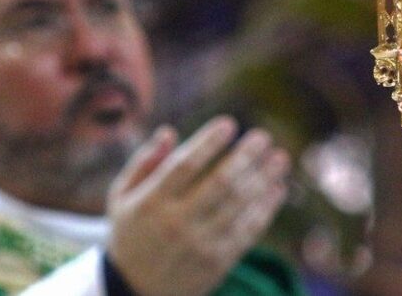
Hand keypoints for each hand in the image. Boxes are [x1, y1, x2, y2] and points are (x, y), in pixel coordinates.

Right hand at [106, 116, 289, 295]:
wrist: (134, 291)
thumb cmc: (131, 233)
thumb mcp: (121, 197)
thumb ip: (143, 162)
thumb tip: (169, 131)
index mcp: (152, 202)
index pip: (185, 165)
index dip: (208, 142)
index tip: (229, 123)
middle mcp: (177, 222)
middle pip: (219, 183)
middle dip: (245, 156)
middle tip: (263, 136)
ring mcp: (200, 244)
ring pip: (239, 206)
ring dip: (264, 179)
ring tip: (279, 157)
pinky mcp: (218, 262)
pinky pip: (248, 231)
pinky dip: (266, 208)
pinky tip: (278, 188)